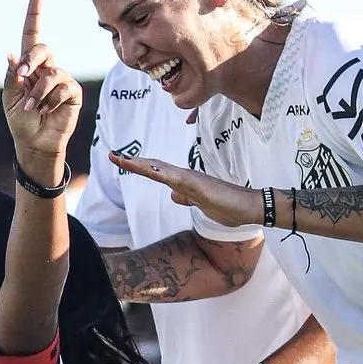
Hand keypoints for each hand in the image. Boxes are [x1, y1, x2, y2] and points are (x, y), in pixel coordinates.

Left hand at [3, 0, 81, 164]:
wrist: (35, 142)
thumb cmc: (21, 120)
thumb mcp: (11, 98)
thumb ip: (12, 77)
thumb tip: (12, 55)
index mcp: (28, 66)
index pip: (31, 35)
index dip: (35, 14)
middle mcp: (46, 68)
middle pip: (43, 47)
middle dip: (31, 59)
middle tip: (22, 77)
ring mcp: (61, 79)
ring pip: (51, 73)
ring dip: (38, 92)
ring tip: (33, 107)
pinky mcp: (72, 93)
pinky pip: (63, 87)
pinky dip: (50, 100)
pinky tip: (47, 111)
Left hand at [109, 153, 258, 228]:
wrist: (251, 208)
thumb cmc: (229, 206)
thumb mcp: (202, 204)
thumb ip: (188, 197)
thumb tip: (173, 194)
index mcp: (185, 183)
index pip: (157, 172)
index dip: (139, 167)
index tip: (120, 161)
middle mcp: (185, 178)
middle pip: (154, 167)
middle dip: (133, 163)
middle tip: (112, 155)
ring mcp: (192, 181)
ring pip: (161, 170)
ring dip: (141, 165)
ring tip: (122, 159)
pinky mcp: (200, 186)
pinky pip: (177, 179)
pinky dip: (162, 173)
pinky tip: (150, 170)